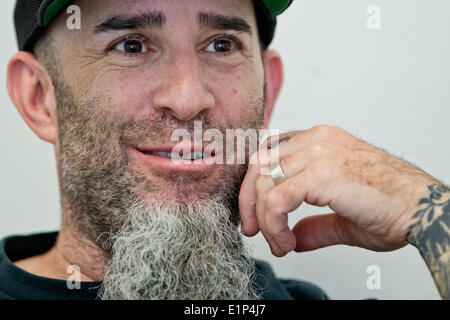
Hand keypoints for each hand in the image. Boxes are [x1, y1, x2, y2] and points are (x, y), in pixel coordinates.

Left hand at [239, 125, 439, 256]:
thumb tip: (294, 237)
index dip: (255, 185)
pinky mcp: (321, 173)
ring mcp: (317, 153)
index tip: (256, 216)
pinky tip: (286, 242)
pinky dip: (273, 225)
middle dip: (249, 201)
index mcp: (319, 141)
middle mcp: (315, 140)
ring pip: (264, 183)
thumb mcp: (342, 216)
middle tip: (252, 230)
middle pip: (259, 164)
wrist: (422, 209)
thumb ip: (313, 224)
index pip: (269, 155)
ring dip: (262, 219)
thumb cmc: (392, 208)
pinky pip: (277, 200)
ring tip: (278, 244)